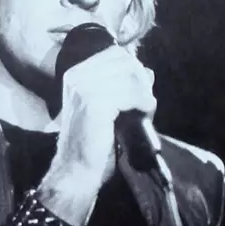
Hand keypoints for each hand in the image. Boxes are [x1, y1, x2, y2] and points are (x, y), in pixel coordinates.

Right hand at [39, 45, 155, 225]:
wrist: (77, 171)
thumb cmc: (93, 143)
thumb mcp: (108, 108)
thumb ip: (124, 87)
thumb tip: (148, 71)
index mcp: (75, 74)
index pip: (115, 54)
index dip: (134, 69)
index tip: (141, 90)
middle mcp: (76, 76)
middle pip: (124, 61)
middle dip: (141, 80)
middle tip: (146, 102)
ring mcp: (84, 88)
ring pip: (130, 76)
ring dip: (144, 93)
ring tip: (146, 111)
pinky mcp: (95, 103)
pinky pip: (131, 93)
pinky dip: (144, 103)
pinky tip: (145, 115)